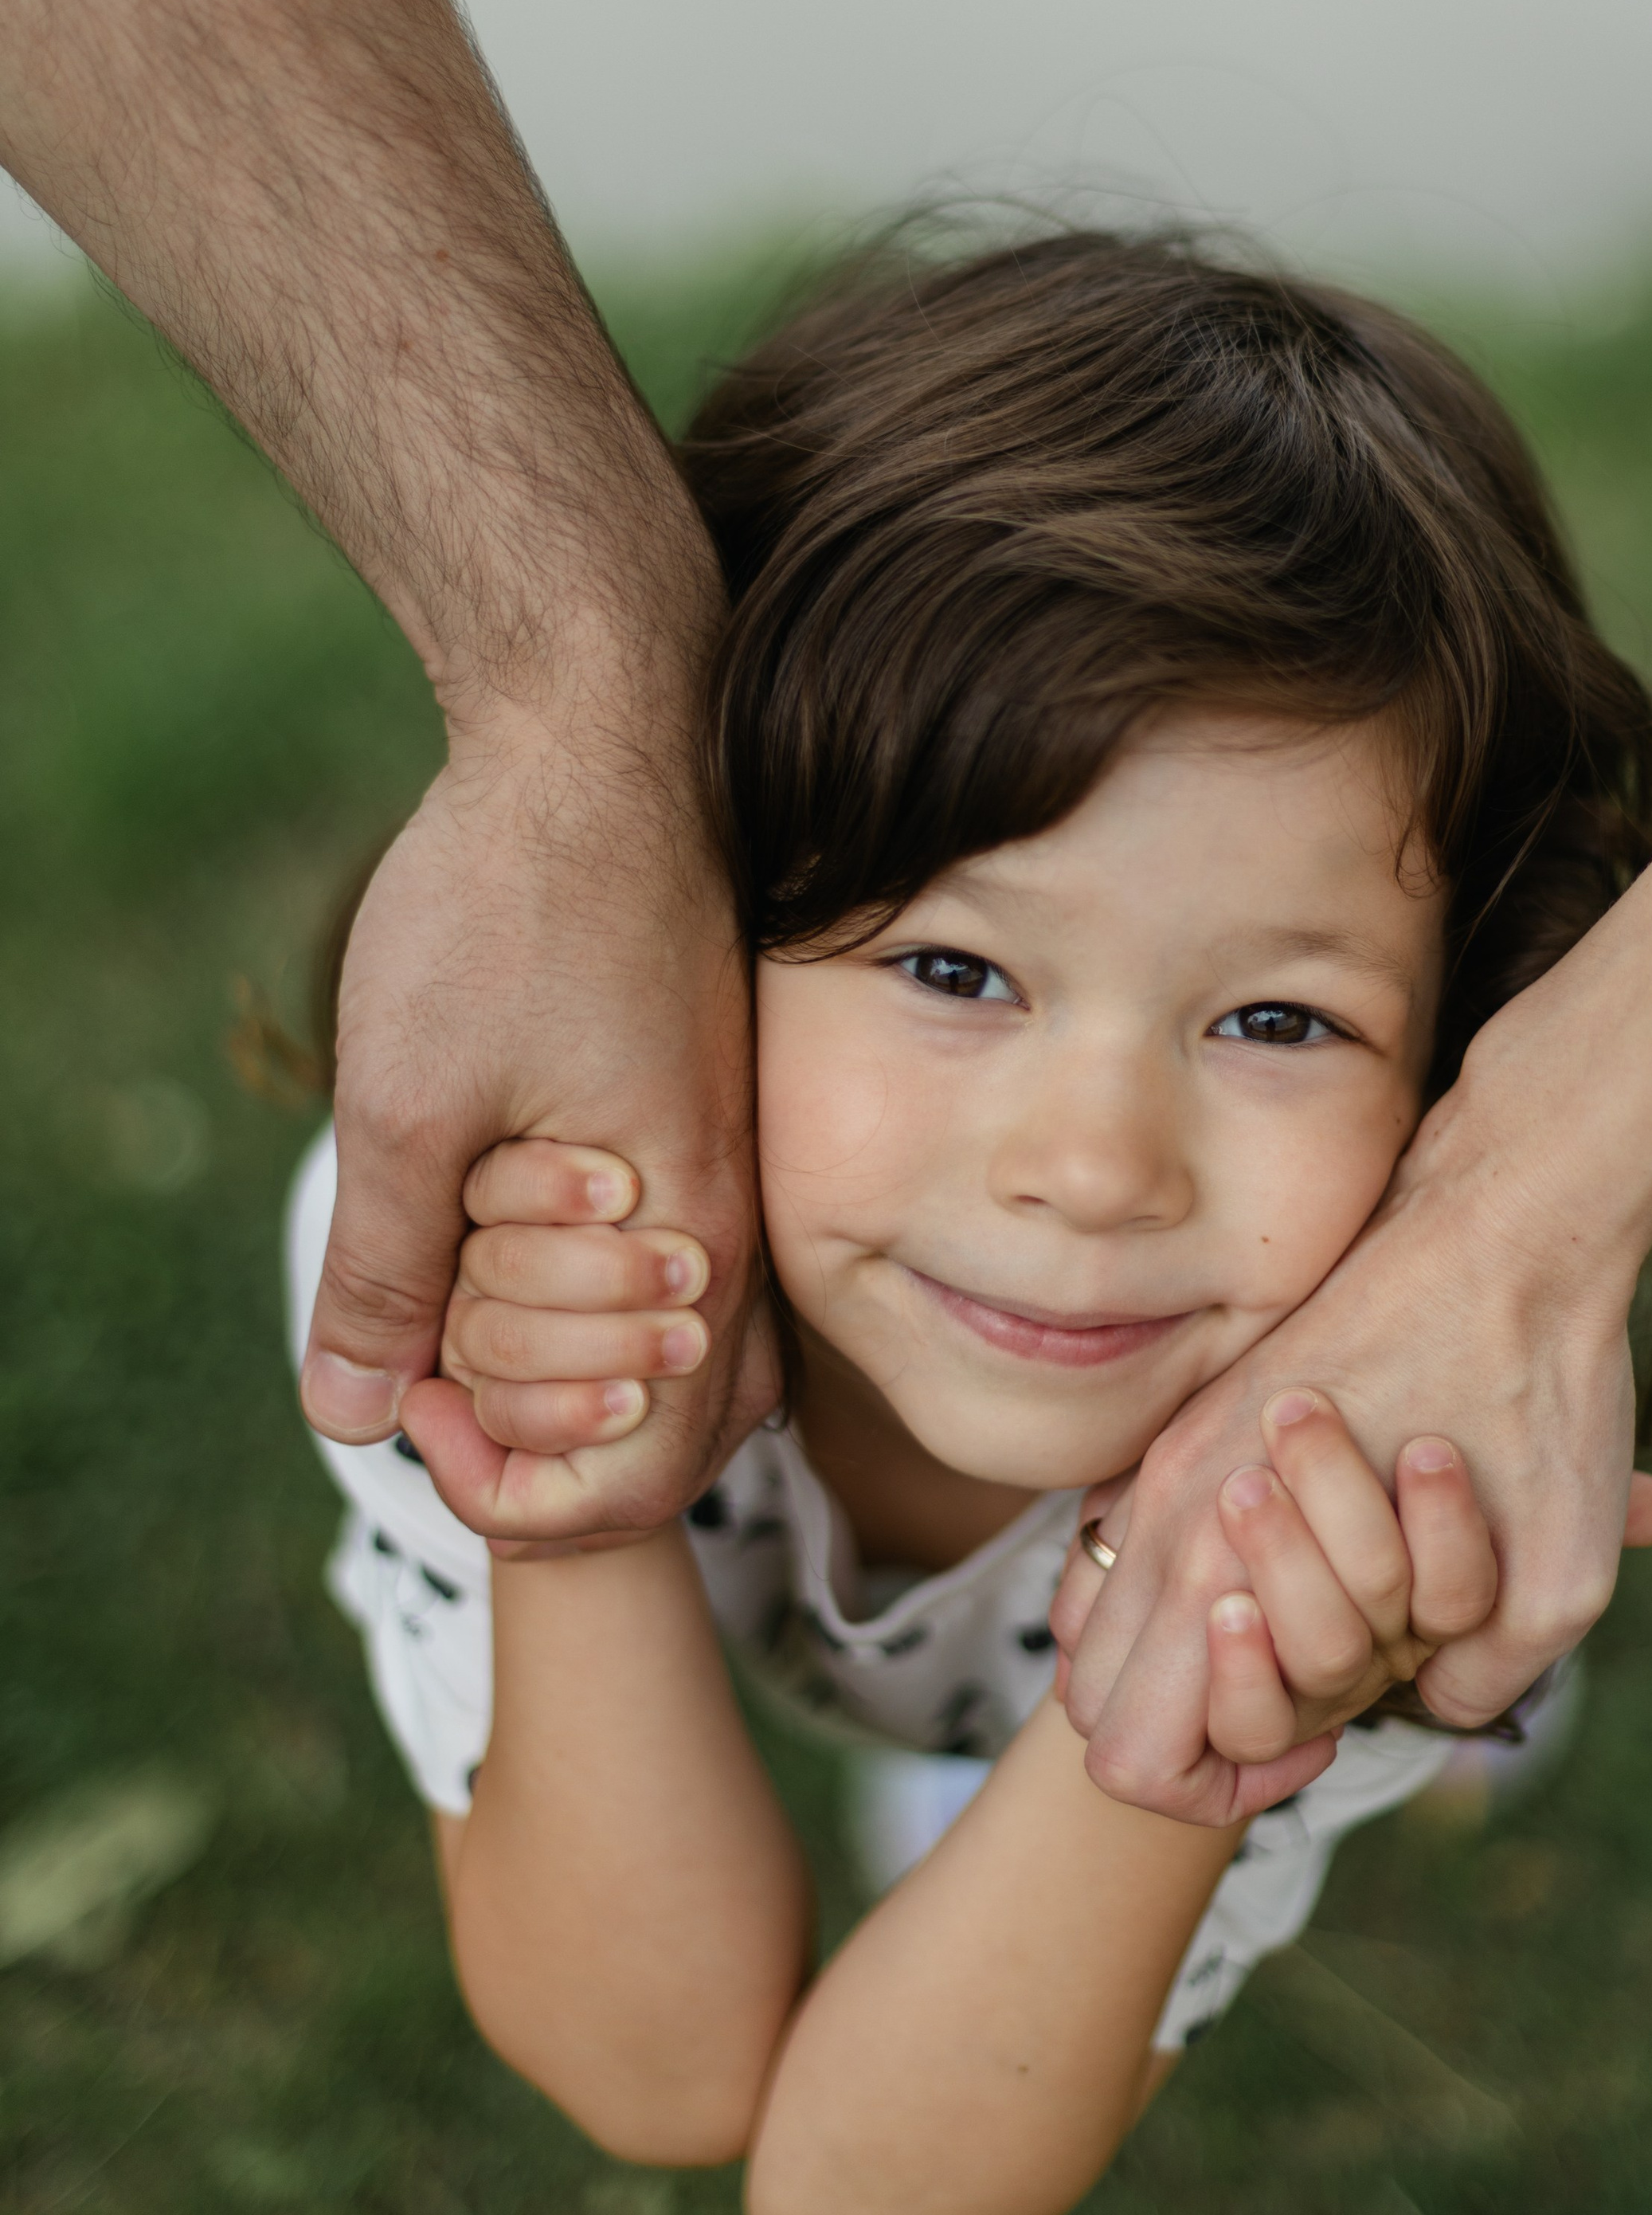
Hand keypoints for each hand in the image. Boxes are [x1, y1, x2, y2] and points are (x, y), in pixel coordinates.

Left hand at [299, 717, 777, 1541]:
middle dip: (529, 1423)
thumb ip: (382, 1272)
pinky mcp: (708, 1119)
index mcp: (686, 1233)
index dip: (502, 1481)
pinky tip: (507, 1238)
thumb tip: (352, 1419)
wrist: (603, 733)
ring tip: (457, 1286)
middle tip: (422, 1340)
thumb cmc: (509, 902)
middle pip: (671, 1438)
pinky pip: (678, 1275)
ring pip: (682, 1361)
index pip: (637, 1472)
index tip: (405, 1403)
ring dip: (559, 1361)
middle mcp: (736, 1217)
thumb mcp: (405, 1100)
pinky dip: (589, 1296)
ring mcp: (732, 1166)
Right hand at [1055, 1048, 1651, 1818]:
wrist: (1513, 1223)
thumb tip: (1429, 1700)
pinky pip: (1135, 1536)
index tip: (1322, 1733)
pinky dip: (1193, 1581)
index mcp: (1222, 1559)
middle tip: (1324, 1694)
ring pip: (1103, 1611)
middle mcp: (1169, 1505)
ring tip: (1316, 1621)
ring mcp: (1173, 1453)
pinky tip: (1297, 1558)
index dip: (1215, 1783)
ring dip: (1195, 1648)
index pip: (1129, 1755)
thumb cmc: (1542, 1398)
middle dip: (1199, 1726)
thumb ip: (1480, 1682)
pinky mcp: (1200, 1411)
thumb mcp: (1561, 1583)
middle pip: (1097, 1694)